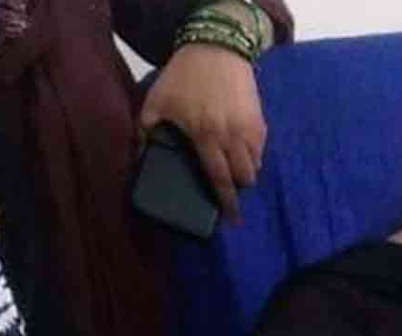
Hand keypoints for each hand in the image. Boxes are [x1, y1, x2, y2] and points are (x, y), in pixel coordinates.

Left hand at [140, 43, 266, 222]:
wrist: (216, 50)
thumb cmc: (183, 78)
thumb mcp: (154, 103)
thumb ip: (145, 133)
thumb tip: (140, 160)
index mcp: (206, 136)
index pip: (220, 178)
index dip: (226, 202)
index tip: (231, 220)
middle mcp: (232, 137)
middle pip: (245, 177)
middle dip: (237, 189)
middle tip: (227, 190)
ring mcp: (250, 128)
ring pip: (256, 165)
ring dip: (245, 173)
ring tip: (232, 170)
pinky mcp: (260, 120)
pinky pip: (261, 149)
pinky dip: (253, 156)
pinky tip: (240, 151)